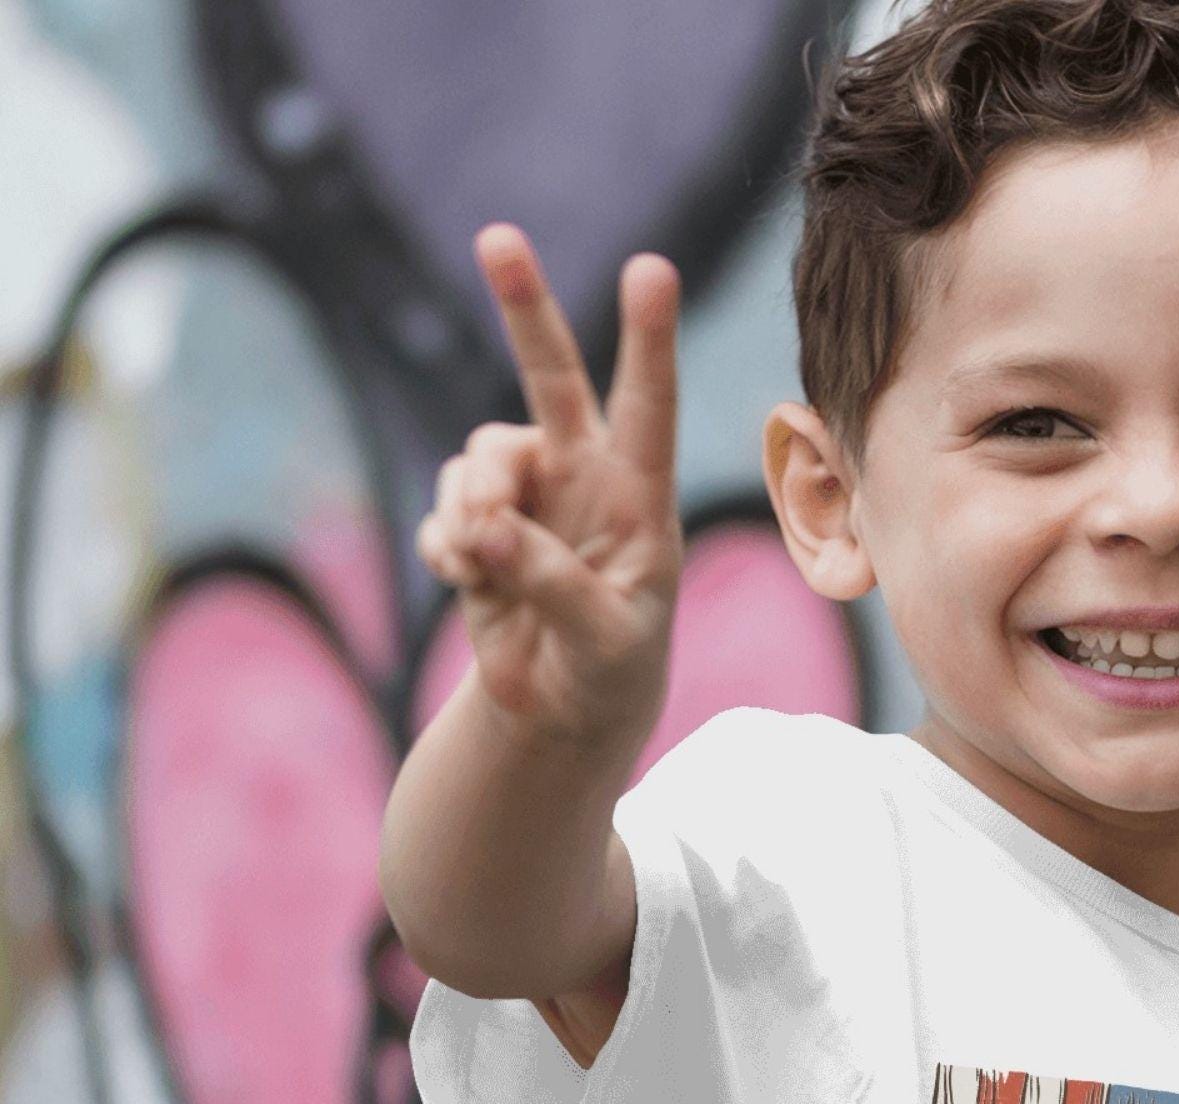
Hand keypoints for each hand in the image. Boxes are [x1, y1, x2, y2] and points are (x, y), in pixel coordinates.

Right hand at [417, 222, 682, 744]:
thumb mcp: (604, 640)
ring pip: (477, 458)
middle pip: (552, 377)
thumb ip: (553, 583)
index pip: (649, 409)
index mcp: (640, 498)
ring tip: (485, 565)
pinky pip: (443, 514)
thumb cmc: (613, 671)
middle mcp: (584, 478)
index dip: (649, 340)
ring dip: (471, 509)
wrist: (566, 711)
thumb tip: (487, 530)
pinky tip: (471, 586)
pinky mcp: (476, 525)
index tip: (654, 269)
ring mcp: (527, 495)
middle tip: (497, 237)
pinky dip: (447, 549)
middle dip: (525, 308)